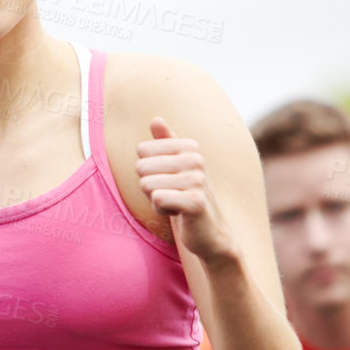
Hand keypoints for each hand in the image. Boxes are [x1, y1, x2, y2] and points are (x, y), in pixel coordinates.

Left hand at [136, 118, 235, 264]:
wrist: (208, 231)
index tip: (167, 180)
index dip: (148, 170)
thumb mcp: (176, 167)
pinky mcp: (196, 202)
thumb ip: (166, 142)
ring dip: (155, 199)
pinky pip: (157, 199)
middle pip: (141, 167)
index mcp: (189, 146)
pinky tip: (178, 213)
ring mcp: (198, 180)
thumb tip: (156, 119)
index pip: (142, 150)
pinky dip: (161, 210)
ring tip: (175, 203)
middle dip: (149, 186)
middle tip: (170, 194)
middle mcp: (196, 159)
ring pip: (147, 185)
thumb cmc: (186, 195)